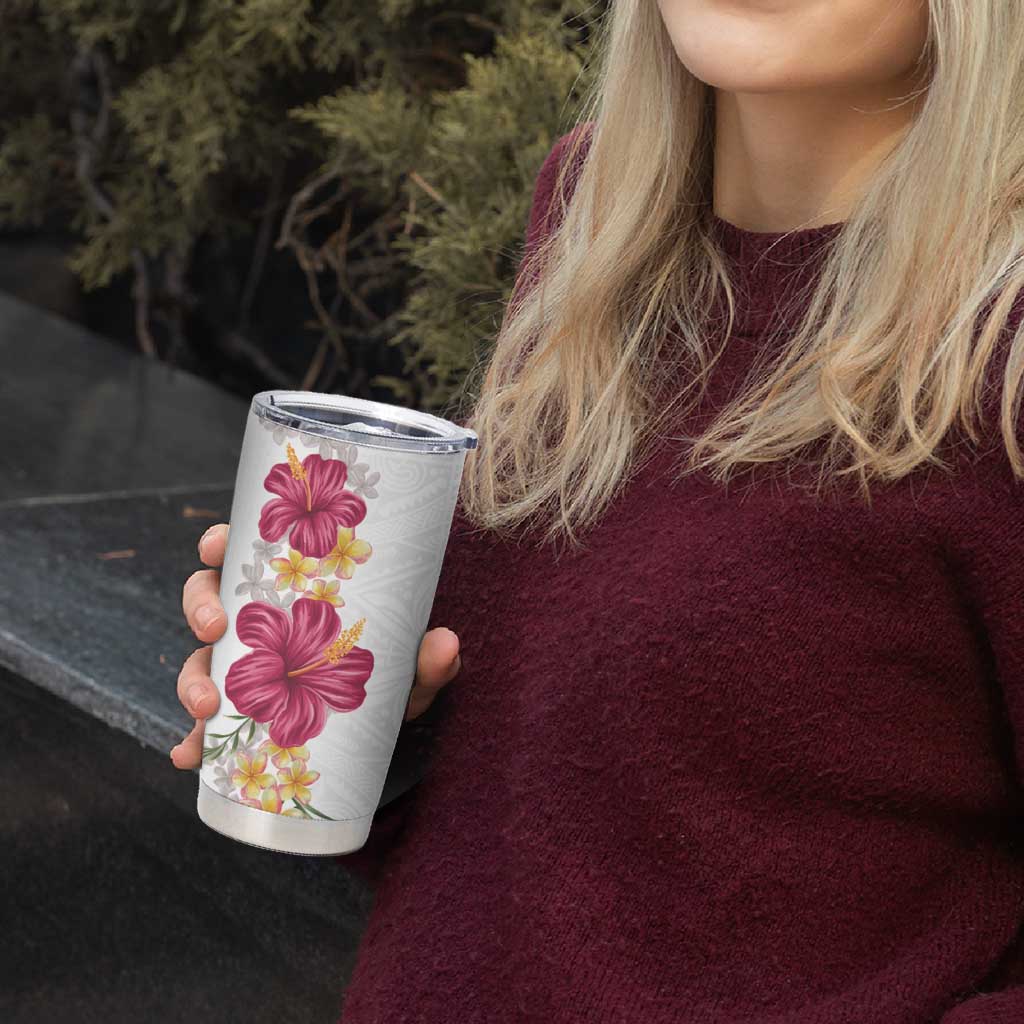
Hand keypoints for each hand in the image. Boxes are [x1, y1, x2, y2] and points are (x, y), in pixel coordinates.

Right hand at [169, 523, 461, 768]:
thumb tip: (445, 643)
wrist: (385, 734)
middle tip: (215, 629)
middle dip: (200, 610)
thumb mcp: (410, 667)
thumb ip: (429, 658)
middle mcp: (259, 626)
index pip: (246, 554)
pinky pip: (204, 727)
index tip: (216, 546)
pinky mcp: (239, 717)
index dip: (220, 543)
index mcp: (291, 591)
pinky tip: (188, 756)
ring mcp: (243, 671)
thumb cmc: (391, 678)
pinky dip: (191, 741)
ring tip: (206, 707)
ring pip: (199, 661)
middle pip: (207, 600)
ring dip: (192, 680)